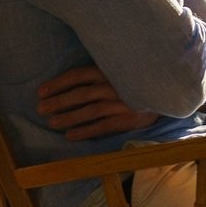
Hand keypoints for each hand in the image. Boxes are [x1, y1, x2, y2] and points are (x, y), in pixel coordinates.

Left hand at [37, 66, 157, 141]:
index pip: (78, 75)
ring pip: (89, 111)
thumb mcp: (118, 71)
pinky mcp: (128, 119)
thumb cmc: (133, 82)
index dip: (58, 83)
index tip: (40, 92)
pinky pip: (102, 126)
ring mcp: (121, 103)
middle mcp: (114, 86)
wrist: (165, 94)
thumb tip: (67, 82)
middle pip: (81, 94)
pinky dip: (85, 131)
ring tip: (51, 123)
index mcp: (109, 70)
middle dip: (58, 102)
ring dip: (68, 118)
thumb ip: (98, 73)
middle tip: (40, 109)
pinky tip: (70, 136)